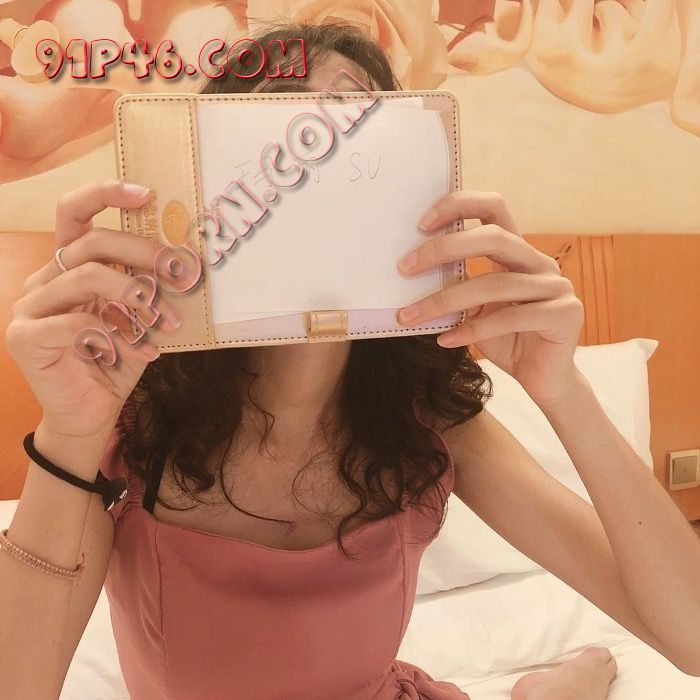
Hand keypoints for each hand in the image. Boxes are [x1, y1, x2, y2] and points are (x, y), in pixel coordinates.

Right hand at [5, 179, 181, 441]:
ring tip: (170, 322)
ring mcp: (30, 306)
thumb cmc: (120, 359)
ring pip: (88, 276)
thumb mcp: (142, 315)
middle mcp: (46, 279)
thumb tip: (185, 257)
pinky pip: (78, 322)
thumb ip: (150, 285)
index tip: (149, 193)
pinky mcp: (25, 337)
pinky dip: (122, 335)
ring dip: (140, 296)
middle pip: (93, 242)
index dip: (106, 194)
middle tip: (183, 275)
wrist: (94, 412)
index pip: (75, 213)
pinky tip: (146, 352)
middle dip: (145, 253)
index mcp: (70, 266)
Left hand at [396, 190, 584, 407]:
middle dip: (444, 249)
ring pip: (495, 284)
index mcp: (518, 251)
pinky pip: (509, 318)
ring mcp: (556, 287)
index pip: (494, 208)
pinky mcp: (564, 315)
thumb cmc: (505, 339)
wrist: (543, 379)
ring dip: (445, 300)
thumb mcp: (474, 309)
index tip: (421, 224)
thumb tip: (407, 274)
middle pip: (493, 238)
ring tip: (410, 315)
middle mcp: (540, 262)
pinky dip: (472, 330)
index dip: (459, 206)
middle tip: (404, 268)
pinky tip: (445, 340)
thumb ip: (456, 287)